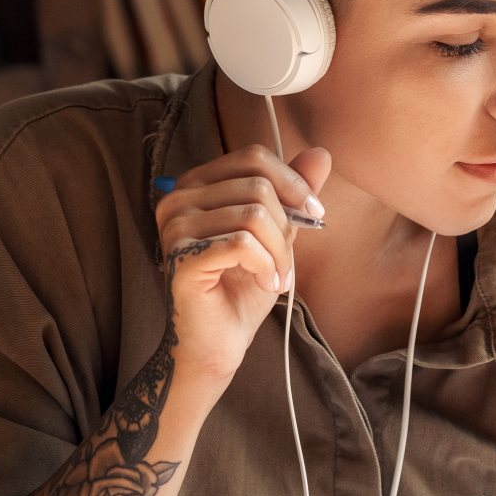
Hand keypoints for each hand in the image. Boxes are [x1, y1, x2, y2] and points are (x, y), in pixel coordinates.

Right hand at [156, 144, 331, 387]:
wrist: (218, 342)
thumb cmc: (241, 288)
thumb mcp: (277, 234)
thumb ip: (292, 194)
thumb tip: (320, 153)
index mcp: (196, 185)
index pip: (253, 158)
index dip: (293, 183)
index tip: (314, 214)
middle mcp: (178, 199)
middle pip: (257, 186)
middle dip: (287, 227)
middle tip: (285, 262)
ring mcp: (174, 227)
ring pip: (254, 215)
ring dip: (279, 253)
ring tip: (275, 278)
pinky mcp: (181, 258)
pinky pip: (242, 244)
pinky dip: (266, 266)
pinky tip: (265, 284)